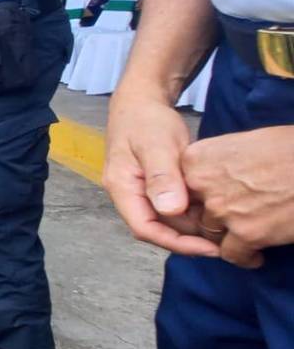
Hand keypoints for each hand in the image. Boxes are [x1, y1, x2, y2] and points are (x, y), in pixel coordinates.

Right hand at [102, 95, 218, 257]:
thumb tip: (170, 210)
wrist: (141, 100)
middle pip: (157, 228)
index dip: (177, 243)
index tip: (210, 248)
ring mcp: (139, 193)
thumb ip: (162, 176)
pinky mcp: (153, 188)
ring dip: (192, 226)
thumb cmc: (146, 120)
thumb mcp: (156, 144)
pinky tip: (211, 209)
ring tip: (222, 225)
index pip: (145, 229)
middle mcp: (127, 196)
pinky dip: (191, 213)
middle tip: (226, 237)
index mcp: (122, 189)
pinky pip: (171, 208)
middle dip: (189, 237)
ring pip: (165, 220)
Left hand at [183, 126, 293, 267]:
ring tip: (246, 237)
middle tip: (230, 222)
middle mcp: (202, 184)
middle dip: (210, 218)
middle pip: (193, 212)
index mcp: (196, 158)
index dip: (194, 198)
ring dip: (227, 238)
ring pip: (211, 235)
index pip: (178, 187)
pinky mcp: (246, 233)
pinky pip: (232, 255)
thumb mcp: (243, 143)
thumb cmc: (289, 148)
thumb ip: (216, 163)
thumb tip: (211, 177)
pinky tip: (257, 256)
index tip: (208, 202)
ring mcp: (222, 210)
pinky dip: (245, 258)